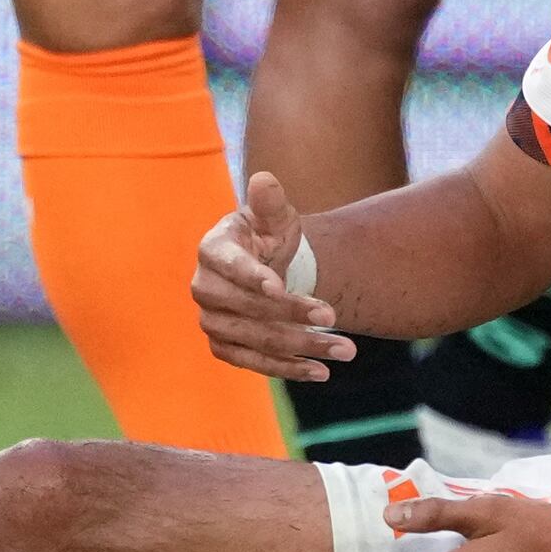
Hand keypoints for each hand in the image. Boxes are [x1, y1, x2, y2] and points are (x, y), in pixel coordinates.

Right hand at [193, 169, 350, 378]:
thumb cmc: (269, 235)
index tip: (282, 288)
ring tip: (346, 350)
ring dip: (302, 347)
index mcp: (213, 249)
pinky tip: (320, 372)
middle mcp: (204, 288)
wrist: (266, 267)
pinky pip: (254, 364)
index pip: (232, 267)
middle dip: (295, 315)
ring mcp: (211, 321)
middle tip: (337, 318)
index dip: (254, 278)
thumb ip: (271, 201)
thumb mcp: (274, 216)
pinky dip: (288, 369)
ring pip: (257, 341)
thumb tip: (264, 180)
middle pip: (250, 309)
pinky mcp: (223, 347)